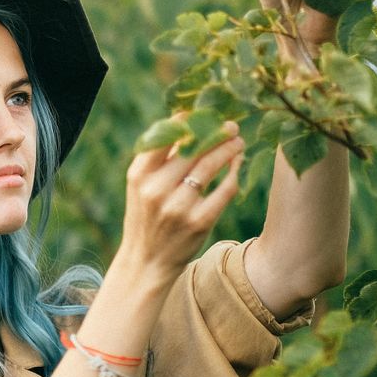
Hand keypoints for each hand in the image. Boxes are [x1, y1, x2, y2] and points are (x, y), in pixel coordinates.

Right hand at [118, 125, 245, 284]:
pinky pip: (224, 189)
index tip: (203, 114)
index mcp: (138, 176)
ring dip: (229, 149)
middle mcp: (156, 190)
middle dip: (215, 132)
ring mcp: (178, 207)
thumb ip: (157, 160)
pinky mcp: (199, 223)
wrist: (145, 262)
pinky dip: (234, 173)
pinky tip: (236, 165)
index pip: (164, 136)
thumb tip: (186, 123)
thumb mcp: (140, 188)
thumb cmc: (146, 218)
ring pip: (211, 165)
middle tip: (230, 126)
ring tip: (238, 142)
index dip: (187, 121)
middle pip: (192, 147)